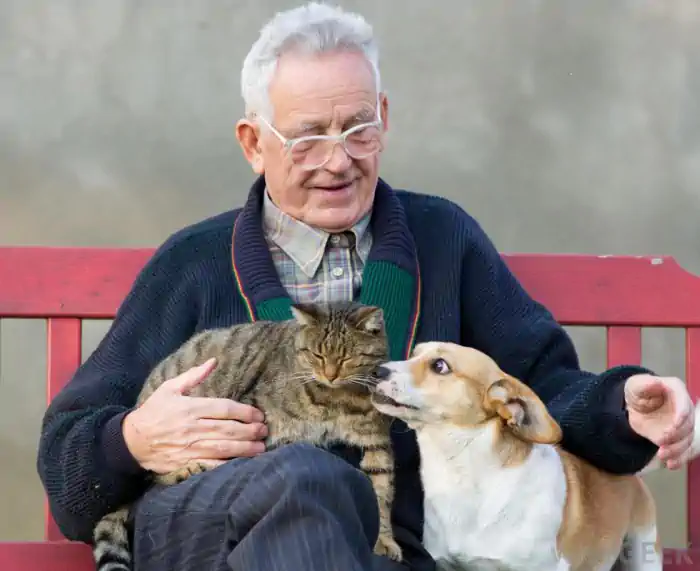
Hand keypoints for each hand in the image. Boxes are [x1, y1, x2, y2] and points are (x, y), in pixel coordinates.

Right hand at [122, 358, 266, 473]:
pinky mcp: (186, 463)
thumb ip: (193, 376)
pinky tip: (241, 464)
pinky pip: (210, 466)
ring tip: (260, 448)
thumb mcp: (169, 388)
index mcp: (190, 407)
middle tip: (264, 430)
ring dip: (245, 449)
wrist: (131, 441)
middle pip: (228, 429)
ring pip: (223, 448)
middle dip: (250, 431)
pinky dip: (227, 465)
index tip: (259, 414)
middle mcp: (192, 428)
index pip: (224, 409)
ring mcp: (189, 448)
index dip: (245, 412)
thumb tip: (214, 361)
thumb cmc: (153, 411)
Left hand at [625, 374, 694, 469]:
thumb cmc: (637, 391)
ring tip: (662, 455)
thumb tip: (655, 382)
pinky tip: (672, 465)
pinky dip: (680, 459)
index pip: (684, 404)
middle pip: (688, 425)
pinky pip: (684, 450)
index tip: (672, 427)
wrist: (634, 405)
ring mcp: (683, 424)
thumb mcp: (636, 385)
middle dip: (676, 435)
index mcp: (676, 390)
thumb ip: (645, 384)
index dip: (681, 416)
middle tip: (661, 441)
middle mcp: (684, 407)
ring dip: (677, 450)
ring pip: (687, 439)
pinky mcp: (678, 437)